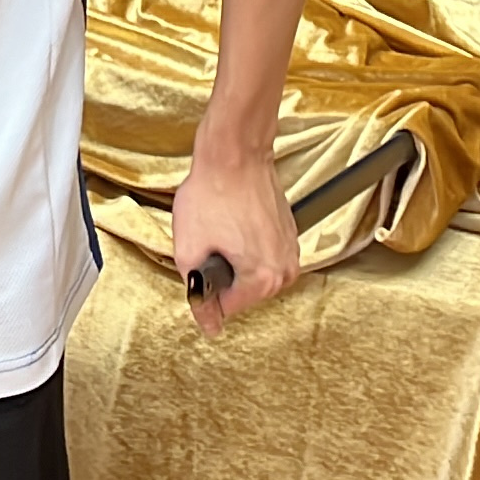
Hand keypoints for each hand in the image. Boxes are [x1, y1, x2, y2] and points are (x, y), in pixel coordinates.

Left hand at [169, 143, 295, 336]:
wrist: (235, 154)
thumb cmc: (213, 194)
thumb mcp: (188, 250)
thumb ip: (197, 294)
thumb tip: (210, 325)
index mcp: (263, 280)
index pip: (225, 309)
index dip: (202, 289)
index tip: (196, 263)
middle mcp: (285, 270)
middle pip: (242, 293)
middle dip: (220, 273)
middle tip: (208, 240)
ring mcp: (291, 251)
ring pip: (252, 273)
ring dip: (233, 259)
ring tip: (221, 229)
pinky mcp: (289, 234)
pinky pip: (262, 254)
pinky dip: (245, 246)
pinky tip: (232, 223)